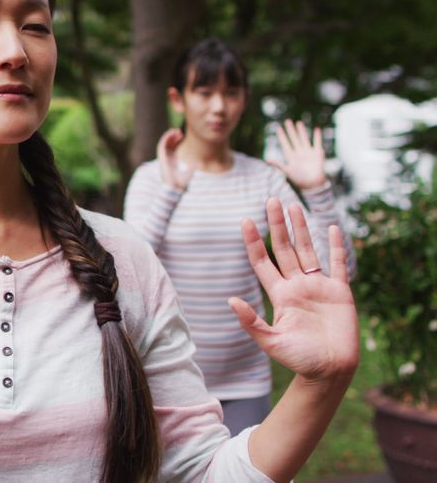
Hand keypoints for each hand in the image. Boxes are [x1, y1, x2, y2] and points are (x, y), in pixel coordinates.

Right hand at [157, 128, 192, 189]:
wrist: (174, 188)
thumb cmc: (181, 182)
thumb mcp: (189, 171)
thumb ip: (192, 166)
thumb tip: (199, 162)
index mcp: (172, 161)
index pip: (172, 148)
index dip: (176, 140)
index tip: (182, 135)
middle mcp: (167, 159)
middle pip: (167, 144)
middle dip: (173, 137)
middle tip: (179, 132)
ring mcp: (164, 158)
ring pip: (164, 143)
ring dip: (169, 136)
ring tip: (175, 130)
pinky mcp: (162, 158)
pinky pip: (161, 145)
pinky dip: (165, 139)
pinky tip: (171, 134)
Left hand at [232, 198, 357, 383]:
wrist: (330, 371)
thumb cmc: (299, 359)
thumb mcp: (270, 341)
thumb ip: (251, 322)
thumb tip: (230, 301)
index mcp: (280, 294)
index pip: (263, 262)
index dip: (253, 242)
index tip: (245, 221)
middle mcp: (297, 286)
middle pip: (285, 248)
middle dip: (277, 225)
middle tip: (271, 200)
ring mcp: (319, 286)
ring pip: (309, 250)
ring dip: (302, 228)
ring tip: (294, 206)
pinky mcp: (340, 292)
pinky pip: (338, 264)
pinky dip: (337, 247)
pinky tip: (332, 228)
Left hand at [267, 120, 326, 189]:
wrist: (313, 184)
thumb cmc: (300, 179)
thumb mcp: (287, 171)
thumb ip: (278, 164)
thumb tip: (266, 160)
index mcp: (291, 156)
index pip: (286, 144)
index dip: (282, 137)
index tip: (278, 129)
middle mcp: (299, 153)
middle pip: (294, 139)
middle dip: (291, 130)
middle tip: (287, 121)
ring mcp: (308, 152)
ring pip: (304, 139)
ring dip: (301, 131)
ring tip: (298, 123)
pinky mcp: (317, 154)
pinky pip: (317, 143)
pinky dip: (317, 137)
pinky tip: (316, 129)